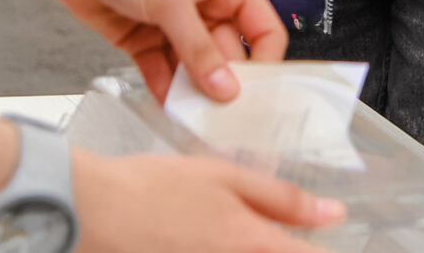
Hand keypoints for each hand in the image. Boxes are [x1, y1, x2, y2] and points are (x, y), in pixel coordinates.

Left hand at [41, 0, 288, 101]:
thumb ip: (199, 48)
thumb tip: (227, 88)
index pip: (264, 30)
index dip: (264, 62)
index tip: (256, 96)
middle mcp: (205, 3)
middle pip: (230, 56)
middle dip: (225, 85)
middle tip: (223, 118)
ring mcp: (174, 24)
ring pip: (196, 69)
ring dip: (194, 92)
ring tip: (194, 118)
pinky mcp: (145, 40)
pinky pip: (165, 72)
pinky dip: (166, 90)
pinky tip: (167, 107)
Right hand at [74, 151, 339, 252]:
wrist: (91, 211)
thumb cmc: (151, 189)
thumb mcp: (223, 177)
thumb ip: (281, 198)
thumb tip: (332, 214)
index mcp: (251, 243)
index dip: (319, 249)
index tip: (324, 242)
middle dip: (280, 246)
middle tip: (256, 228)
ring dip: (250, 248)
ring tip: (221, 229)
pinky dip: (215, 249)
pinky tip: (203, 237)